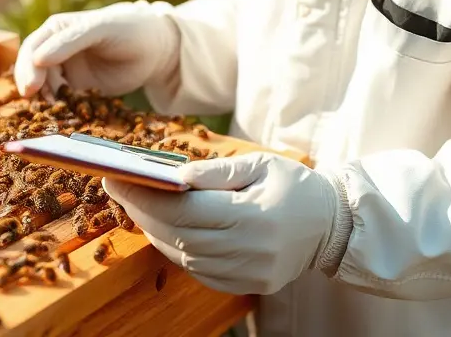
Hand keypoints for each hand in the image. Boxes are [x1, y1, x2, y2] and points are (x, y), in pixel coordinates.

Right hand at [14, 1, 180, 98]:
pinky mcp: (80, 90)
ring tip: (53, 109)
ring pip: (46, 87)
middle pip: (33, 70)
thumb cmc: (127, 28)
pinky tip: (66, 115)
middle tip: (35, 100)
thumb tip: (37, 59)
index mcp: (56, 30)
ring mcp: (68, 71)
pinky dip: (61, 108)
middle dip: (32, 85)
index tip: (30, 86)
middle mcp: (56, 51)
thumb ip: (69, 42)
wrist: (157, 49)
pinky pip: (64, 101)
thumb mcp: (98, 29)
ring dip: (45, 99)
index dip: (27, 67)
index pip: (32, 48)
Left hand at [103, 152, 347, 294]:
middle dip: (142, 212)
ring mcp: (249, 273)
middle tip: (118, 189)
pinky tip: (167, 230)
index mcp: (254, 216)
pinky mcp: (248, 286)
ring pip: (185, 257)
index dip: (145, 197)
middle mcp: (250, 251)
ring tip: (138, 207)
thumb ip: (217, 172)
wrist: (332, 225)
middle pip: (178, 235)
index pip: (185, 211)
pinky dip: (178, 251)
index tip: (118, 177)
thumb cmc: (294, 186)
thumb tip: (176, 177)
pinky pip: (200, 272)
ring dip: (156, 232)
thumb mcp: (260, 165)